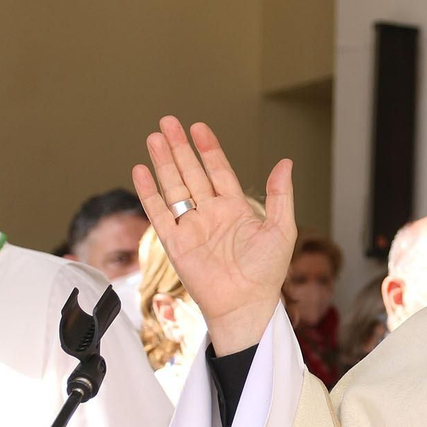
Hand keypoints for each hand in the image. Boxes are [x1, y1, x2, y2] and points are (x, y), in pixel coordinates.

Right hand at [135, 117, 295, 353]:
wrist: (246, 305)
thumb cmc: (267, 273)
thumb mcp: (282, 229)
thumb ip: (281, 195)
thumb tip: (285, 162)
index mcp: (235, 209)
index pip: (218, 171)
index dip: (208, 149)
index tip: (199, 127)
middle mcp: (211, 214)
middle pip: (191, 173)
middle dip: (180, 147)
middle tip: (167, 122)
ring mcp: (191, 228)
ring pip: (173, 188)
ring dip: (164, 163)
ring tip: (154, 137)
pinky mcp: (175, 244)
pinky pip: (159, 213)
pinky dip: (149, 193)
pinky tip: (141, 171)